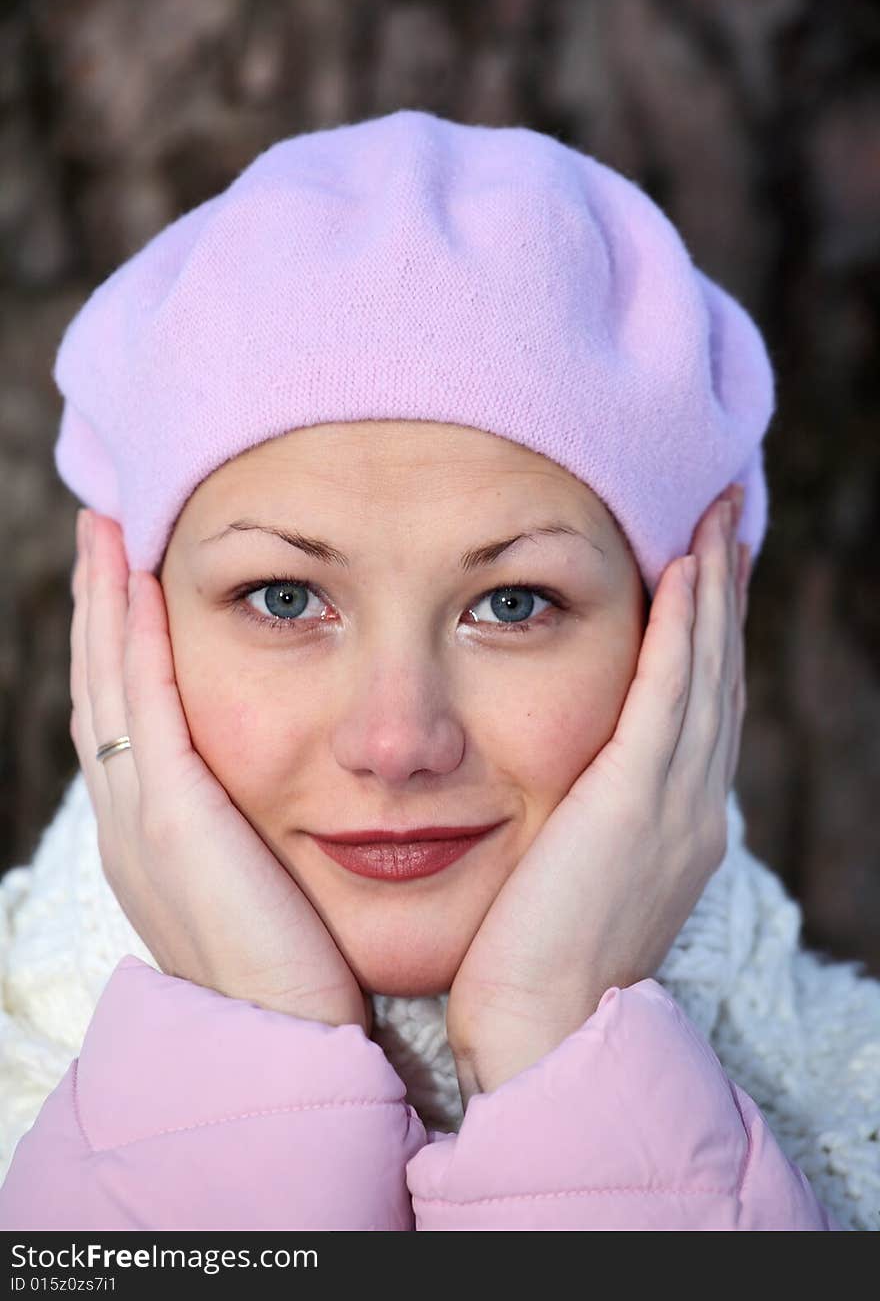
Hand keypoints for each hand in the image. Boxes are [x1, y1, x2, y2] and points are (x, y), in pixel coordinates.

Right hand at [70, 508, 371, 1032]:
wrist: (283, 1056)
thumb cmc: (299, 981)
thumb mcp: (269, 891)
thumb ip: (266, 836)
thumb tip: (308, 794)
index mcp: (153, 837)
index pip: (127, 714)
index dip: (122, 642)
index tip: (133, 575)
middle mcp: (129, 822)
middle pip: (102, 684)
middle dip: (102, 604)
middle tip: (106, 527)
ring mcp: (138, 822)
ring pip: (108, 683)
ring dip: (108, 603)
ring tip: (111, 530)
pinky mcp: (170, 823)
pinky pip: (141, 707)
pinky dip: (134, 642)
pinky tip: (141, 582)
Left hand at [445, 484, 750, 1104]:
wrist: (542, 1035)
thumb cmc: (534, 969)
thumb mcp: (572, 882)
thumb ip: (580, 828)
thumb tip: (561, 796)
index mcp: (675, 827)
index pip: (698, 710)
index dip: (707, 637)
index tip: (702, 572)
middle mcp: (692, 809)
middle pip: (718, 677)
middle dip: (721, 594)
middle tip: (723, 520)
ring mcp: (674, 806)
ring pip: (704, 673)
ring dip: (710, 592)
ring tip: (712, 521)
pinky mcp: (635, 804)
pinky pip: (668, 694)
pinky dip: (682, 631)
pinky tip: (683, 571)